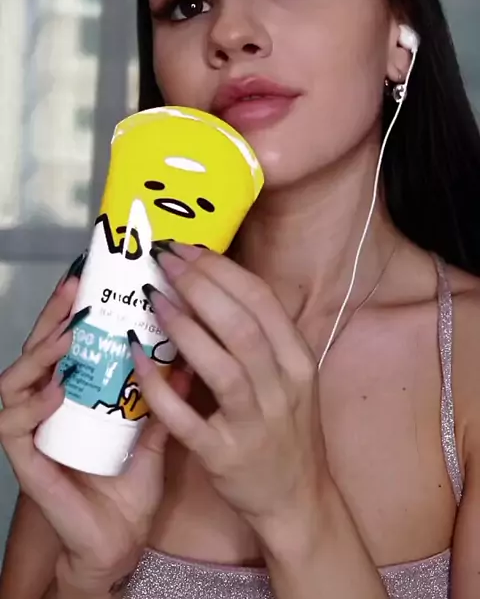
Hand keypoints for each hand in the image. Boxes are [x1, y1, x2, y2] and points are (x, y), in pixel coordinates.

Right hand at [0, 276, 190, 592]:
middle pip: (41, 346)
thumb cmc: (128, 479)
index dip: (80, 305)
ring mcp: (33, 427)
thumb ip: (168, 392)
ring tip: (70, 333)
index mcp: (77, 389)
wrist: (115, 539)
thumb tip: (194, 350)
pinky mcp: (25, 458)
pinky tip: (57, 388)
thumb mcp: (155, 428)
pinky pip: (16, 424)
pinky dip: (34, 403)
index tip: (99, 272)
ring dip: (43, 351)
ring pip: (19, 377)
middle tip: (77, 286)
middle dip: (57, 313)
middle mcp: (48, 400)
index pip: (71, 337)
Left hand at [133, 242, 326, 546]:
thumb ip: (259, 335)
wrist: (297, 498)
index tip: (187, 248)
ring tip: (151, 297)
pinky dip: (159, 386)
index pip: (261, 300)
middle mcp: (281, 387)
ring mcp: (254, 423)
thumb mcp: (289, 374)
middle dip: (198, 285)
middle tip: (163, 261)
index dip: (221, 269)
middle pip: (240, 324)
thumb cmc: (285, 426)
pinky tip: (137, 356)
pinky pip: (186, 418)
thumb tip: (209, 284)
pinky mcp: (224, 455)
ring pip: (220, 365)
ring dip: (183, 326)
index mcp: (297, 359)